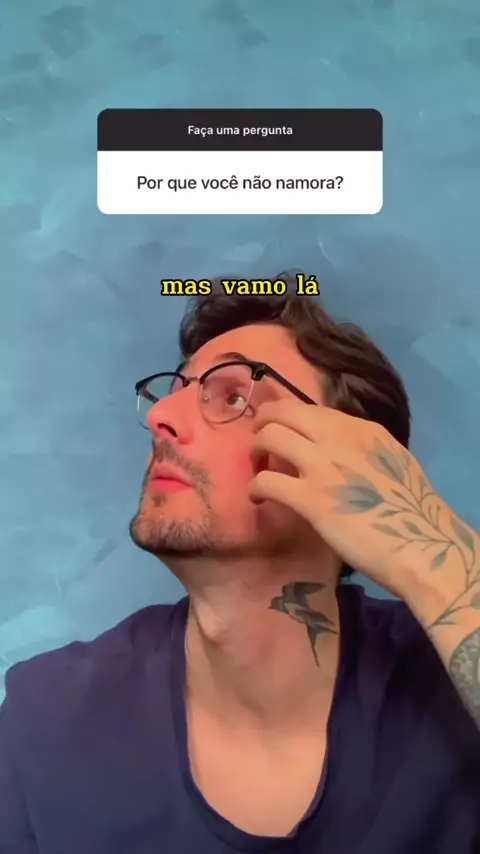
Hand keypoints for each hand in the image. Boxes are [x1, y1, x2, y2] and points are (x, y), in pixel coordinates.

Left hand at [250, 400, 475, 599]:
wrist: (421, 544)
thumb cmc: (412, 511)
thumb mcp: (392, 461)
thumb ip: (363, 449)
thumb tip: (338, 449)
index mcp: (362, 429)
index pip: (311, 408)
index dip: (288, 417)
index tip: (280, 431)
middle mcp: (340, 437)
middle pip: (282, 412)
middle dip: (262, 423)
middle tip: (258, 443)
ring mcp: (323, 466)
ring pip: (269, 437)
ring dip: (255, 452)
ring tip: (258, 469)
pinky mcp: (310, 498)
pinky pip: (266, 481)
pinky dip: (255, 488)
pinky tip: (259, 499)